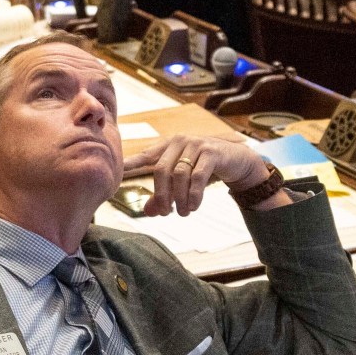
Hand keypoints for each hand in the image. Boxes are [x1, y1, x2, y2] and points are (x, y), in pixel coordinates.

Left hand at [122, 135, 268, 216]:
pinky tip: (194, 206)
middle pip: (161, 170)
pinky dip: (194, 194)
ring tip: (183, 213)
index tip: (118, 171)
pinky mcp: (212, 152)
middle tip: (165, 213)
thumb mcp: (184, 180)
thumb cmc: (205, 168)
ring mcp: (196, 144)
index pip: (146, 155)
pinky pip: (198, 176)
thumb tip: (147, 212)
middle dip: (161, 195)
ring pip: (179, 175)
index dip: (132, 163)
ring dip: (180, 198)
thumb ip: (165, 194)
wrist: (237, 160)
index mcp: (168, 145)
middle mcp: (179, 141)